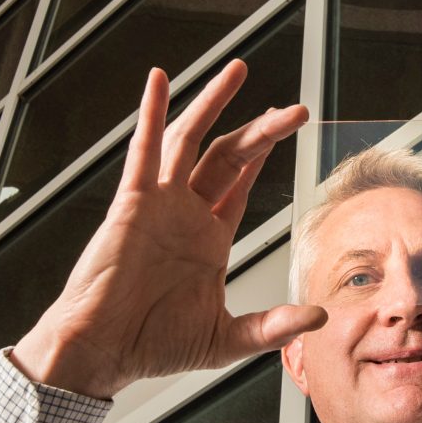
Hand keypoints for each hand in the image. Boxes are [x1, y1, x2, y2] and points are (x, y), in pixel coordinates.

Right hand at [15, 63, 321, 398]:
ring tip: (238, 71)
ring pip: (189, 141)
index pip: (239, 185)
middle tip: (295, 110)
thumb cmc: (151, 345)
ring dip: (212, 104)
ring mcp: (158, 204)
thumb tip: (319, 318)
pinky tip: (159, 81)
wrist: (102, 351)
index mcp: (206, 240)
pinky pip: (143, 151)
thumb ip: (271, 326)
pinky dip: (151, 113)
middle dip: (261, 131)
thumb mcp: (225, 339)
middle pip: (227, 157)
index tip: (286, 127)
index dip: (263, 156)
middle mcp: (184, 214)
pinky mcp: (131, 203)